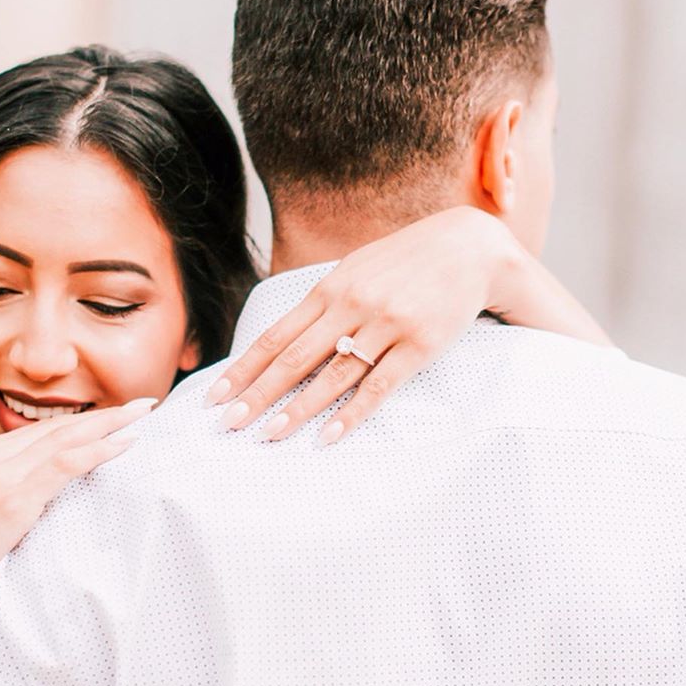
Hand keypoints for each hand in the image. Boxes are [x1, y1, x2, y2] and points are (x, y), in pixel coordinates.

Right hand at [0, 398, 156, 617]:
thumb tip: (24, 501)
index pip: (39, 431)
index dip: (78, 424)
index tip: (109, 420)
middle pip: (57, 426)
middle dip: (103, 414)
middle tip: (141, 403)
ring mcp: (2, 472)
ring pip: (67, 436)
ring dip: (111, 423)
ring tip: (143, 414)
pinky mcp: (13, 495)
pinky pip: (66, 463)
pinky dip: (100, 449)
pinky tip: (126, 443)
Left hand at [207, 207, 520, 444]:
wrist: (469, 248)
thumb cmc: (405, 263)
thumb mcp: (356, 270)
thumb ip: (322, 303)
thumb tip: (283, 341)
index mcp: (330, 288)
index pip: (275, 336)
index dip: (243, 368)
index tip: (216, 396)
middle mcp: (352, 306)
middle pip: (294, 359)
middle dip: (257, 394)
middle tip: (228, 425)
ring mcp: (386, 325)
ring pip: (331, 376)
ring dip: (296, 410)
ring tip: (268, 436)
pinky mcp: (419, 345)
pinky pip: (378, 386)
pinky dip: (350, 414)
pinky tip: (327, 436)